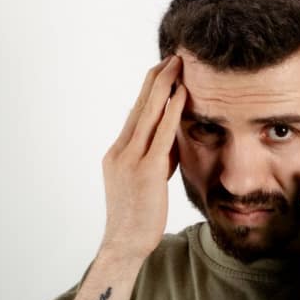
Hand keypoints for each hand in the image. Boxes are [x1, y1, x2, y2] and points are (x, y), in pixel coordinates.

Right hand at [100, 54, 185, 262]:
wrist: (125, 244)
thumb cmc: (139, 217)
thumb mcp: (146, 181)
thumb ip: (157, 157)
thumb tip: (172, 139)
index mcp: (117, 152)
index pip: (135, 112)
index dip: (150, 89)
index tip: (163, 69)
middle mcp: (120, 150)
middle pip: (140, 105)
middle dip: (157, 78)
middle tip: (172, 56)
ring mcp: (131, 159)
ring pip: (148, 113)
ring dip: (164, 85)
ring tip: (177, 64)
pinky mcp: (146, 171)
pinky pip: (161, 134)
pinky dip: (171, 111)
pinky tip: (182, 94)